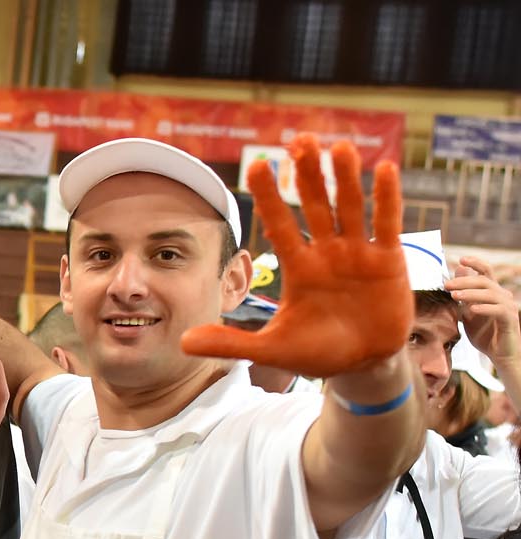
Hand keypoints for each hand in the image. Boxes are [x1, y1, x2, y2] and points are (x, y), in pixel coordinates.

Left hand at [184, 136, 410, 377]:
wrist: (361, 365)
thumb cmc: (317, 353)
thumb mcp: (270, 349)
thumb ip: (231, 342)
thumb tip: (184, 342)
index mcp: (299, 268)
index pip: (280, 225)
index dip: (270, 196)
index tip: (256, 165)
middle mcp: (327, 253)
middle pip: (316, 206)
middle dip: (308, 174)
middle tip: (300, 140)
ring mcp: (358, 254)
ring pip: (350, 207)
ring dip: (344, 177)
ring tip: (337, 146)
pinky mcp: (388, 261)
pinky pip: (387, 224)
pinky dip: (387, 198)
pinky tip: (383, 168)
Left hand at [446, 254, 520, 370]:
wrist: (499, 355)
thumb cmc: (484, 334)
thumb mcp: (469, 313)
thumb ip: (463, 296)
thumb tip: (456, 274)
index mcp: (492, 292)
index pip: (486, 272)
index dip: (476, 263)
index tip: (460, 259)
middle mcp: (502, 296)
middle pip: (485, 281)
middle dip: (464, 282)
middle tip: (446, 286)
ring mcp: (508, 307)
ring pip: (491, 294)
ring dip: (471, 294)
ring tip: (454, 296)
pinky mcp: (510, 320)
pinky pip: (499, 310)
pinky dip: (485, 308)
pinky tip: (472, 310)